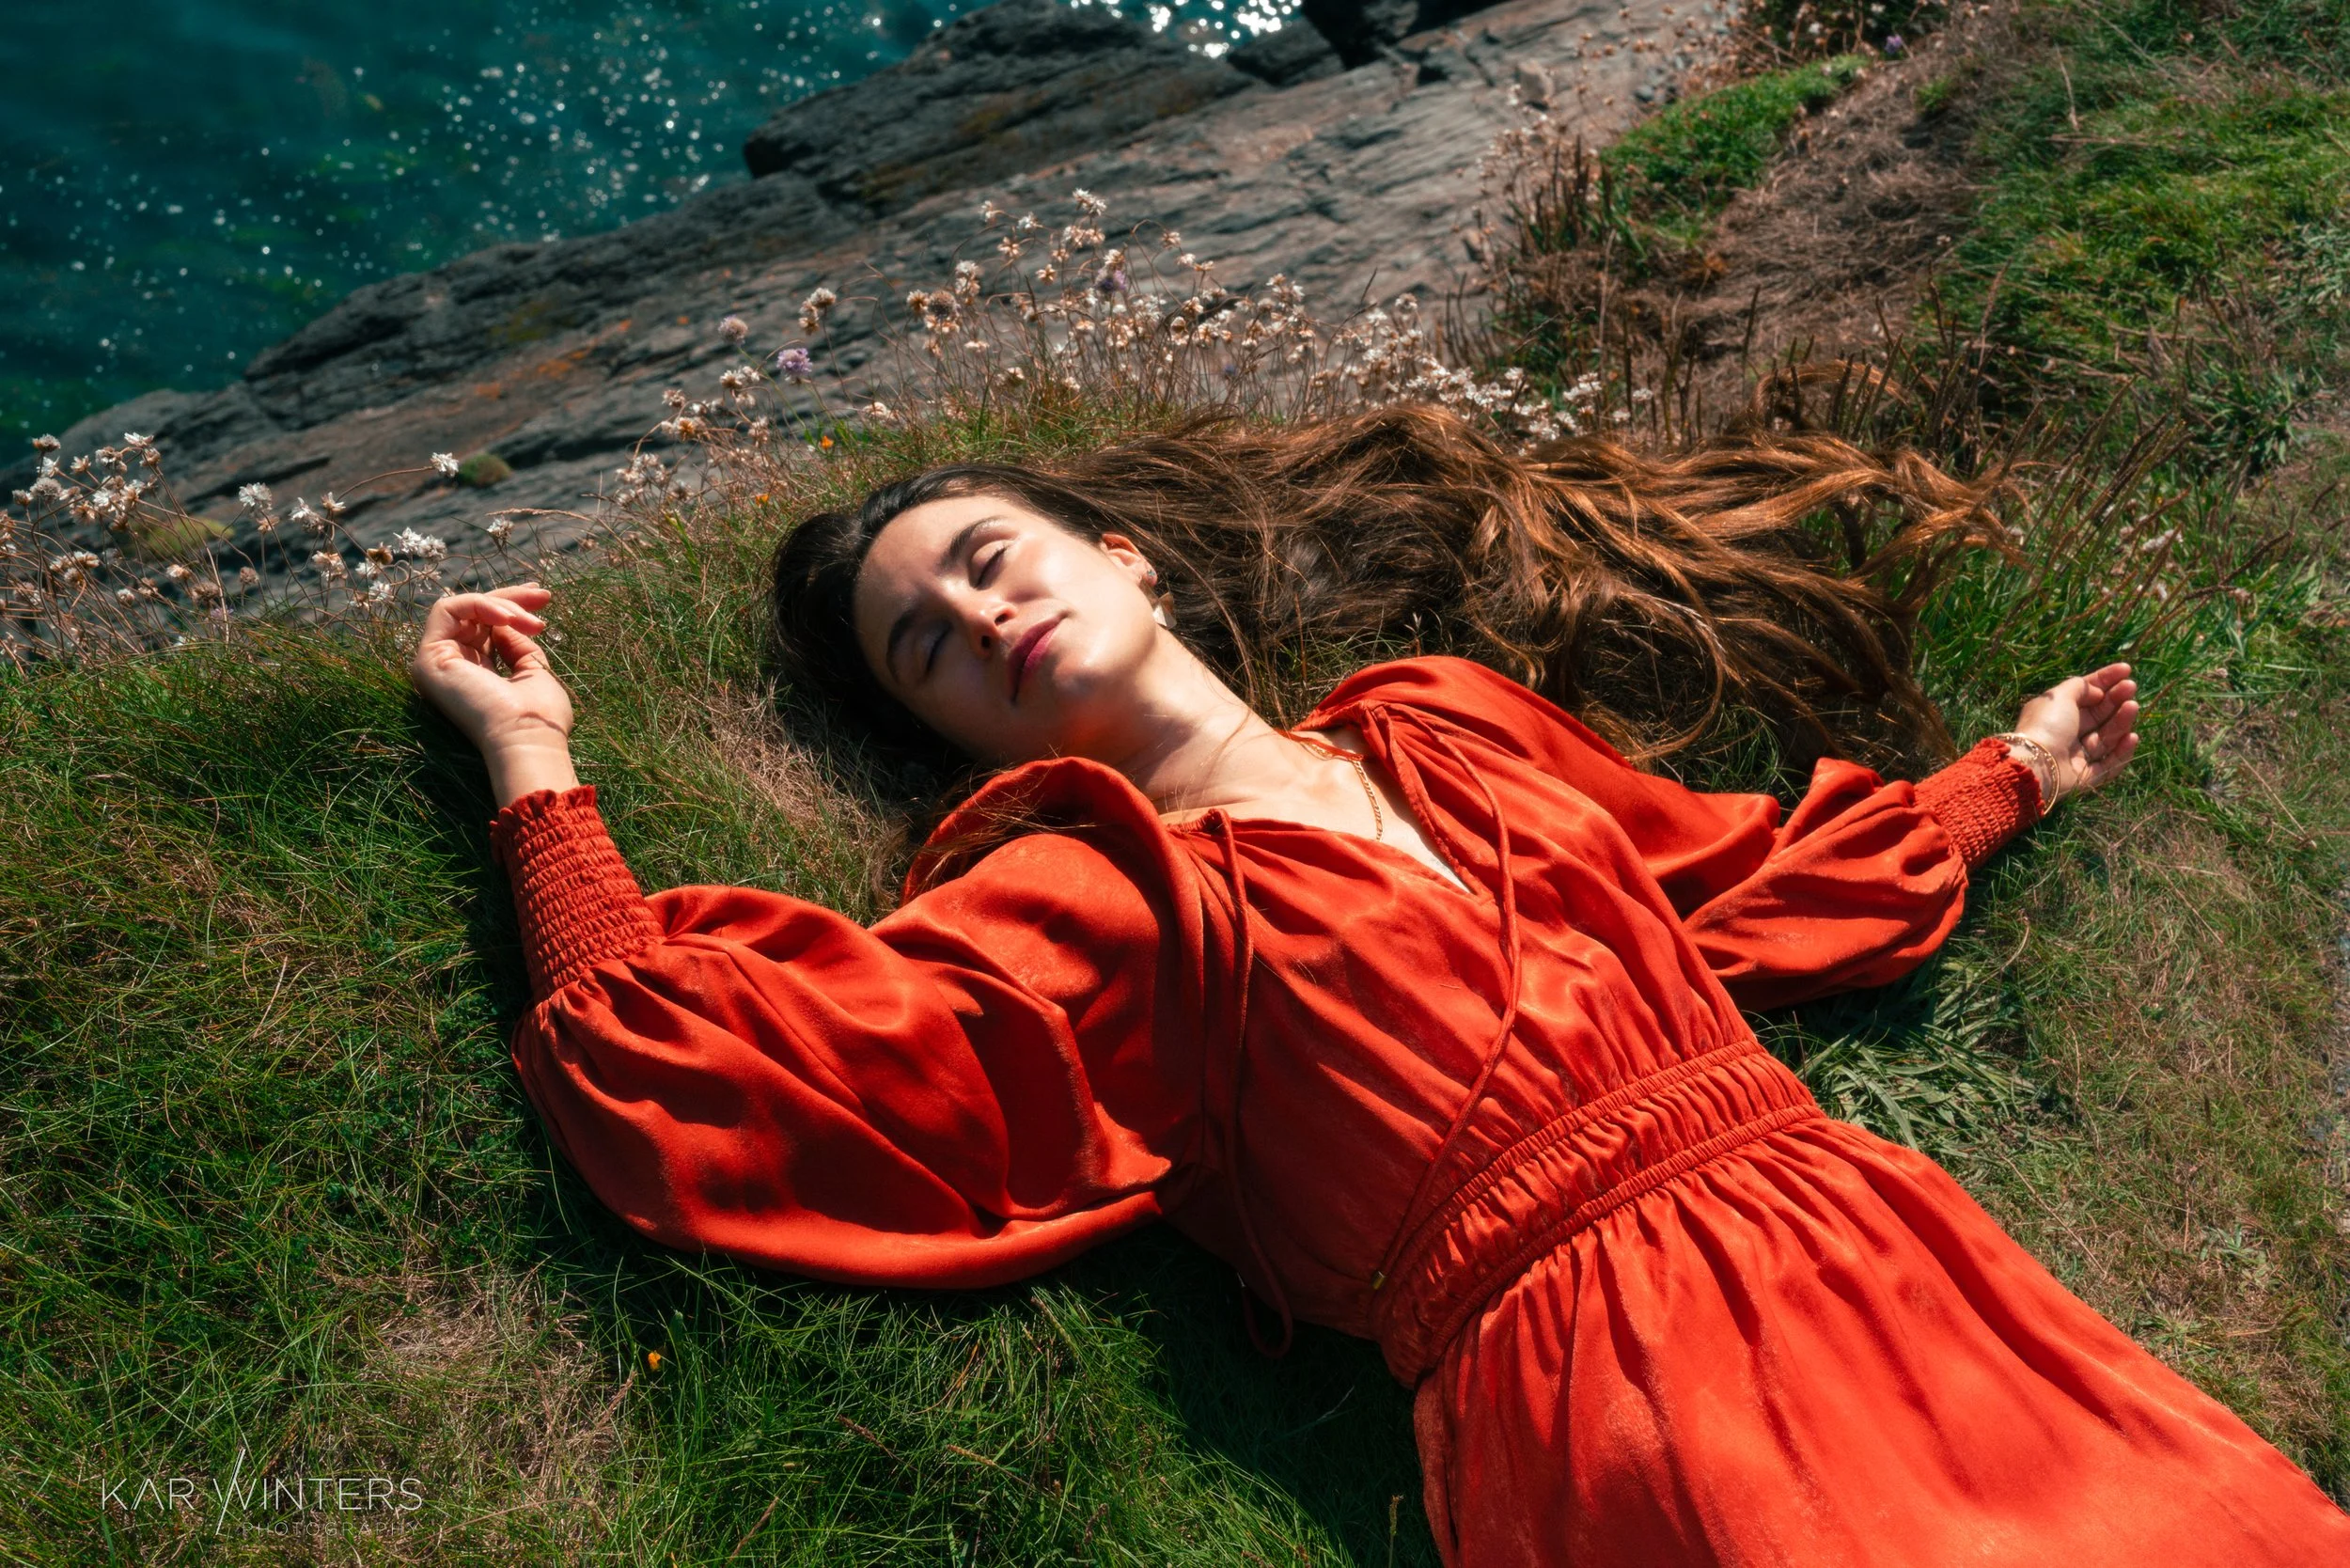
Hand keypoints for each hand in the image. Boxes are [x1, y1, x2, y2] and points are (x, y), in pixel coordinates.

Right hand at [408, 583, 579, 802]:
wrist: (525, 740)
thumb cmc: (538, 718)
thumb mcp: (533, 671)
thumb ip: (517, 644)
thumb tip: (507, 622)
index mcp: (476, 675)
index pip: (486, 628)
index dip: (511, 607)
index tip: (542, 597)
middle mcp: (452, 668)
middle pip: (473, 615)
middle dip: (510, 598)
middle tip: (542, 594)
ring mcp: (436, 663)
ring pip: (462, 608)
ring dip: (502, 605)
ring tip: (530, 620)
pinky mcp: (427, 658)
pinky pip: (447, 610)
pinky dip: (481, 605)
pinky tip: (509, 619)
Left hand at [2006, 662, 2139, 807]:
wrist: (2037, 765)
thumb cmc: (2046, 725)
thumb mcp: (2059, 697)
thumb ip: (2079, 687)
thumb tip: (2096, 689)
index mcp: (2056, 713)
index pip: (2085, 694)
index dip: (2105, 681)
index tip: (2126, 670)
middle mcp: (2066, 733)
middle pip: (2098, 715)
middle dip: (2115, 699)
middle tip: (2131, 687)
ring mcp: (2075, 756)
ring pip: (2106, 737)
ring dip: (2121, 721)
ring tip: (2133, 706)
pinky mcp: (2085, 777)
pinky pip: (2109, 764)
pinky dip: (2122, 751)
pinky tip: (2132, 736)